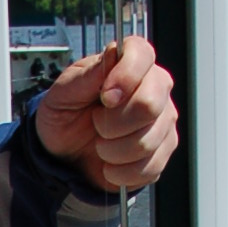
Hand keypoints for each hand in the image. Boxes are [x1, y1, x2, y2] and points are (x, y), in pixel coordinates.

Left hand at [33, 36, 177, 193]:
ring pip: (148, 141)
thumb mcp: (63, 92)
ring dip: (113, 151)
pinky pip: (150, 167)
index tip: (105, 97)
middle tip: (96, 124)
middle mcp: (155, 88)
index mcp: (131, 63)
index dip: (125, 77)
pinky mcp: (164, 151)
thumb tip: (113, 54)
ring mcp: (164, 120)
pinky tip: (111, 164)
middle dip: (113, 124)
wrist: (64, 153)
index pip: (143, 55)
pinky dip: (121, 172)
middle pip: (149, 104)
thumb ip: (87, 74)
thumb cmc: (66, 115)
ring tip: (101, 144)